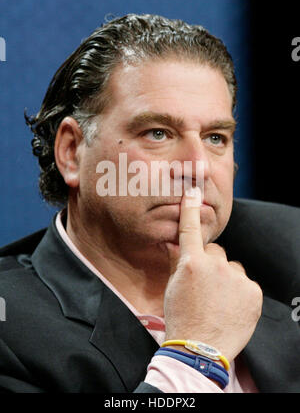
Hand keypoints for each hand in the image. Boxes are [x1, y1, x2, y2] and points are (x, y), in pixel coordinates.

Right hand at [163, 187, 262, 363]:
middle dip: (209, 262)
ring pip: (231, 267)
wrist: (200, 348)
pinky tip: (230, 306)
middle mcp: (215, 266)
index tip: (193, 191)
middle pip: (215, 251)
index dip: (190, 208)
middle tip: (204, 284)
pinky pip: (245, 281)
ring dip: (226, 276)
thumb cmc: (181, 317)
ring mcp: (236, 279)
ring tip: (218, 299)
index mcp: (191, 263)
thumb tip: (177, 244)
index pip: (190, 229)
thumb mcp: (172, 287)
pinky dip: (238, 290)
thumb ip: (178, 262)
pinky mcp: (253, 292)